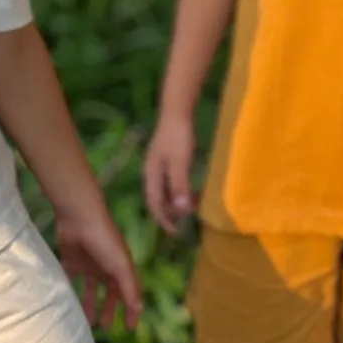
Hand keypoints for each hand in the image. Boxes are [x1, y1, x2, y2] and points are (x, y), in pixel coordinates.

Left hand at [56, 211, 142, 329]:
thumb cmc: (104, 240)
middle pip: (110, 292)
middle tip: (106, 327)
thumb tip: (139, 309)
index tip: (130, 328)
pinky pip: (71, 281)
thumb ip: (129, 287)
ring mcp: (89, 264)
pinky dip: (70, 292)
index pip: (129, 292)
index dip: (131, 309)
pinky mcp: (72, 261)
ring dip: (89, 304)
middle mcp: (106, 266)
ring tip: (86, 321)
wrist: (79, 217)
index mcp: (121, 267)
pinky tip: (65, 305)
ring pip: (90, 289)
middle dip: (110, 308)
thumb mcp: (121, 265)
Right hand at [143, 114, 195, 233]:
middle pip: (157, 198)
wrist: (177, 110)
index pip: (154, 204)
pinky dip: (179, 189)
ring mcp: (158, 163)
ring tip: (190, 207)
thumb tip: (180, 211)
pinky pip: (171, 180)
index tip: (175, 233)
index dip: (163, 220)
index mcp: (151, 174)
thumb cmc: (178, 136)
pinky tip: (191, 190)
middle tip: (183, 223)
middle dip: (169, 212)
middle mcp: (151, 171)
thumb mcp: (180, 163)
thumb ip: (179, 186)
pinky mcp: (167, 156)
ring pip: (165, 189)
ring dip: (176, 201)